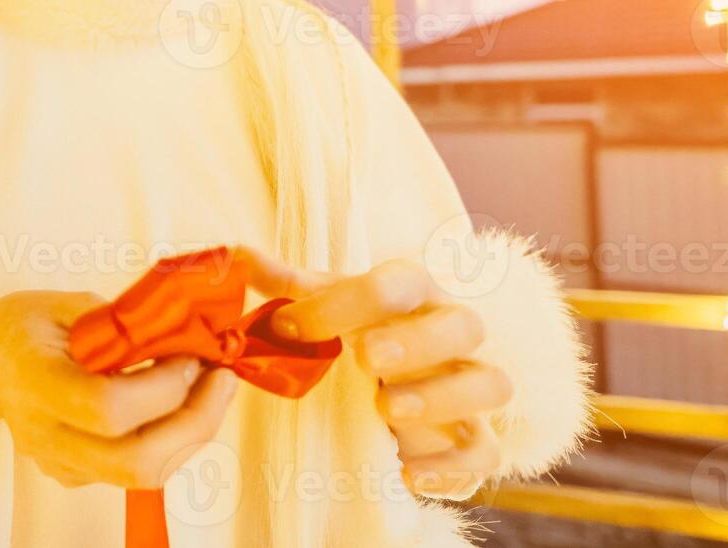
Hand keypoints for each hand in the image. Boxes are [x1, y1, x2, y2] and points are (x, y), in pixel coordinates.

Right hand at [0, 289, 238, 489]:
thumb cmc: (27, 325)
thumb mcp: (66, 303)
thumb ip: (121, 324)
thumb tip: (186, 337)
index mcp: (35, 382)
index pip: (108, 408)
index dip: (162, 387)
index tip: (188, 355)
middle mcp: (44, 435)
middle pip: (135, 461)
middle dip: (195, 422)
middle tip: (221, 379)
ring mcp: (59, 463)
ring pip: (144, 475)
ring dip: (191, 433)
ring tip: (209, 388)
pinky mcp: (74, 475)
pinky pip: (136, 471)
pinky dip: (170, 439)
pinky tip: (176, 403)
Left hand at [241, 249, 512, 499]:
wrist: (396, 382)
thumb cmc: (359, 331)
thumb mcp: (324, 307)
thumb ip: (285, 286)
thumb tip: (235, 257)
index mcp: (417, 293)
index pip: (404, 280)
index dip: (352, 300)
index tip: (295, 324)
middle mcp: (454, 332)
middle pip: (465, 325)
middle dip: (418, 341)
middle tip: (365, 358)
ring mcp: (471, 386)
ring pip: (492, 384)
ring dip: (442, 396)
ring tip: (386, 408)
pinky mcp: (476, 439)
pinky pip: (487, 451)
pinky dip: (454, 463)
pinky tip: (406, 470)